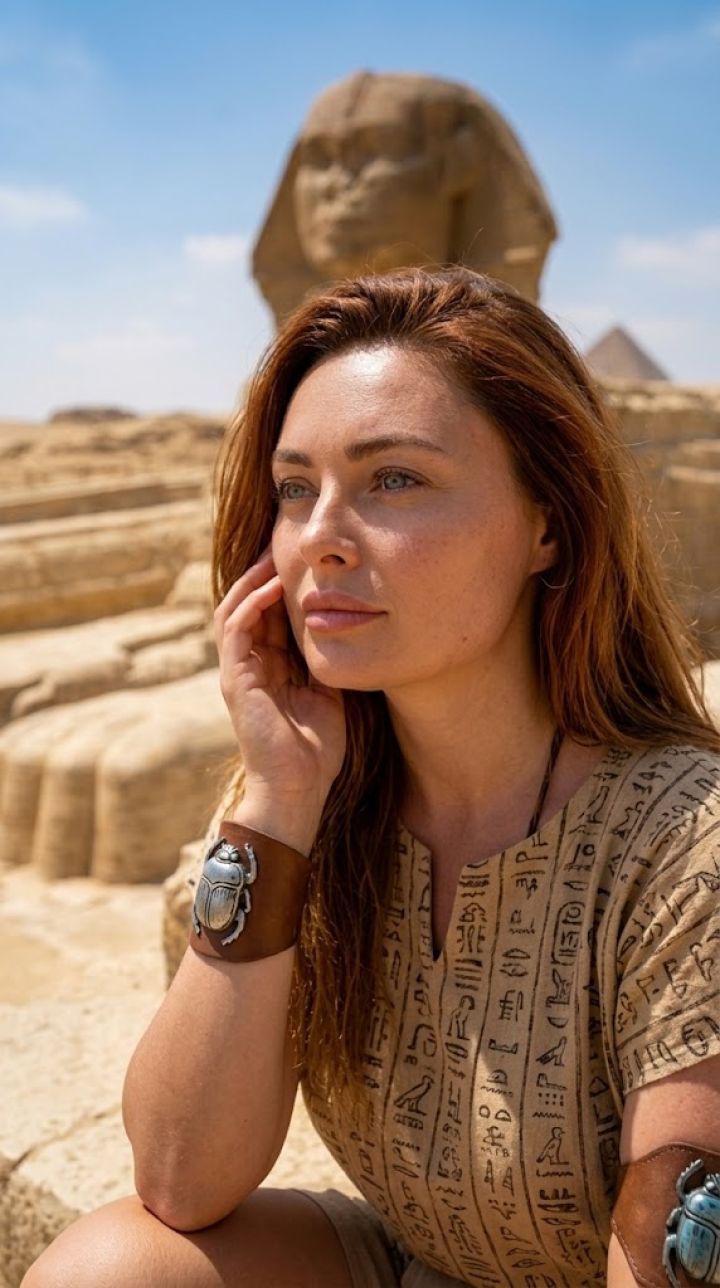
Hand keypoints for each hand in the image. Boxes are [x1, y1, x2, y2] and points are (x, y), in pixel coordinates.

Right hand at [214, 550, 345, 818]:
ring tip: (273, 555)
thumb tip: (352, 629)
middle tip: (283, 542)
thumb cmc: (317, 749)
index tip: (303, 558)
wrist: (298, 789)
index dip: (281, 584)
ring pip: (235, 610)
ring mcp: (239, 671)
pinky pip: (236, 630)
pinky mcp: (235, 680)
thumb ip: (329, 662)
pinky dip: (251, 605)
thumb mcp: (330, 692)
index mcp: (269, 666)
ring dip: (252, 580)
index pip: (269, 614)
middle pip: (248, 605)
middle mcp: (249, 664)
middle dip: (263, 572)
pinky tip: (271, 586)